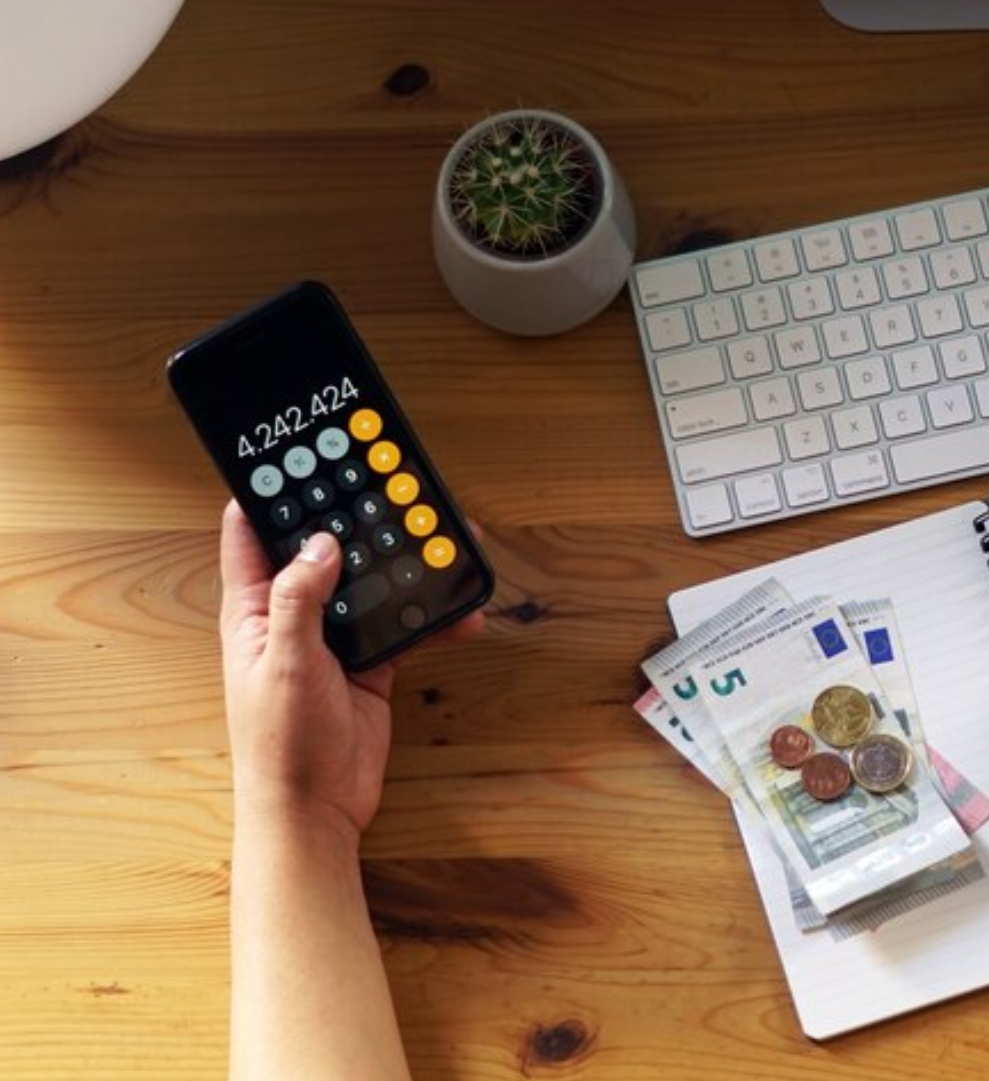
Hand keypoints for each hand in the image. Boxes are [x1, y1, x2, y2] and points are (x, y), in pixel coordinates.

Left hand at [217, 501, 482, 841]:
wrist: (315, 810)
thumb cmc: (281, 746)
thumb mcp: (286, 662)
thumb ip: (300, 598)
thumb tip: (321, 542)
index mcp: (253, 609)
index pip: (250, 533)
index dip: (269, 491)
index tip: (300, 454)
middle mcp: (292, 615)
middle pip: (324, 548)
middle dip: (355, 516)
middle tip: (389, 484)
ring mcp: (333, 638)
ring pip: (371, 581)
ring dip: (404, 563)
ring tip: (438, 540)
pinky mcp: (369, 662)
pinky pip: (404, 624)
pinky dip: (434, 616)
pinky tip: (461, 612)